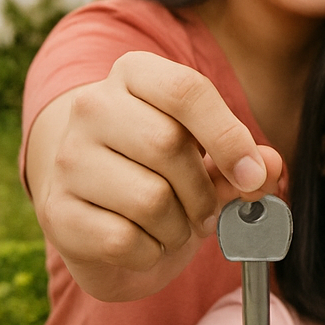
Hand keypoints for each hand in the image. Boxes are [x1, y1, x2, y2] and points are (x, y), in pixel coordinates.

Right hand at [26, 51, 282, 300]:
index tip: (251, 174)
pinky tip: (146, 242)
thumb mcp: (211, 153)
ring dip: (180, 226)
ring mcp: (67, 157)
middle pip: (168, 145)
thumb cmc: (165, 168)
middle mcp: (92, 106)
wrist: (97, 203)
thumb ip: (247, 157)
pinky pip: (123, 240)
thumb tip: (269, 167)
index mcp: (135, 73)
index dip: (228, 136)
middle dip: (204, 190)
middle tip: (208, 209)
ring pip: (149, 198)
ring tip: (176, 225)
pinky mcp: (56, 210)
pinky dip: (150, 252)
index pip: (186, 90)